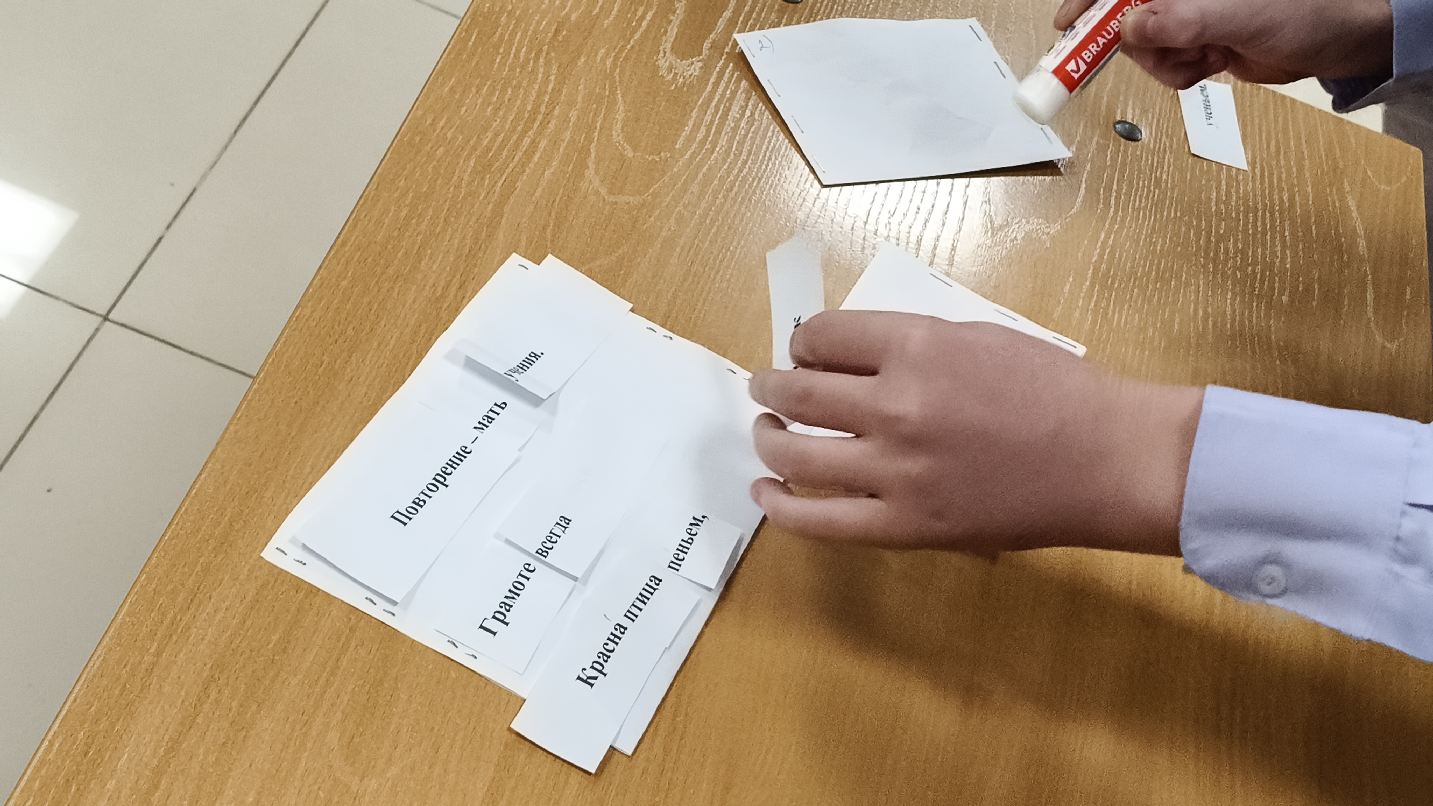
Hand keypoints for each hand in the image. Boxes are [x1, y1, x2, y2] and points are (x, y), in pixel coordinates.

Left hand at [747, 311, 1202, 553]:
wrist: (1107, 459)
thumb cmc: (1054, 390)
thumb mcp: (977, 336)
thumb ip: (909, 343)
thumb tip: (845, 355)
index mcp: (916, 347)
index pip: (821, 336)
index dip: (802, 342)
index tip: (804, 351)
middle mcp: (894, 405)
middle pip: (797, 391)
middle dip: (770, 384)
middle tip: (766, 385)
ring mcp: (895, 471)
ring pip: (795, 452)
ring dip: (767, 436)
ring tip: (765, 431)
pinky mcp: (904, 525)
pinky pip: (820, 520)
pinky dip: (780, 505)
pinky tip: (766, 491)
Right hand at [1053, 0, 1393, 87]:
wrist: (1338, 40)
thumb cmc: (1306, 11)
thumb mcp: (1238, 14)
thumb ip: (1182, 20)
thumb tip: (1131, 26)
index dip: (1089, 2)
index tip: (1068, 26)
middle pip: (1123, 19)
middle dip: (1143, 43)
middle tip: (1175, 52)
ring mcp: (1186, 16)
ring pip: (1142, 47)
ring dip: (1169, 63)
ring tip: (1207, 56)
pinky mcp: (1194, 40)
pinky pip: (1164, 65)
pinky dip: (1183, 73)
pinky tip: (1214, 63)